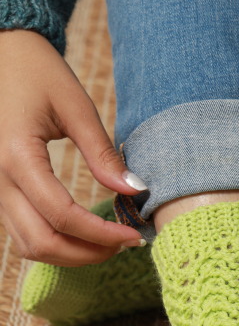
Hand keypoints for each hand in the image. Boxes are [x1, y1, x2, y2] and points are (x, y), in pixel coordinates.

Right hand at [0, 29, 145, 265]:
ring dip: (70, 254)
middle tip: (124, 244)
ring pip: (29, 246)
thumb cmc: (36, 71)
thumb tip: (135, 190)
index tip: (134, 235)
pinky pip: (23, 233)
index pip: (63, 216)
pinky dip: (55, 243)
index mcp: (16, 156)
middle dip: (87, 253)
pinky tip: (85, 233)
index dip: (102, 234)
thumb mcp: (75, 106)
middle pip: (42, 243)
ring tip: (108, 242)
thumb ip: (103, 153)